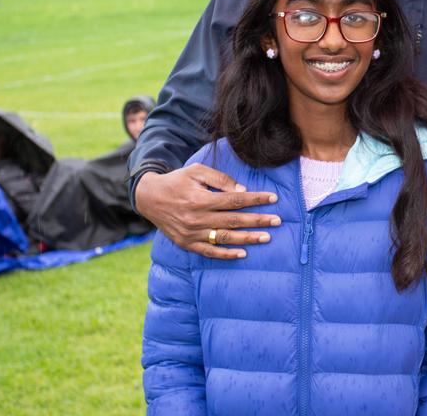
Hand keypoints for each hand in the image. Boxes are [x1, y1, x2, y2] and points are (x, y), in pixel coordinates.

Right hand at [135, 164, 279, 258]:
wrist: (149, 198)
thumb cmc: (177, 181)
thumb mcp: (196, 171)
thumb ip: (220, 179)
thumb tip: (242, 190)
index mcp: (200, 199)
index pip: (234, 200)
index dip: (255, 199)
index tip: (273, 199)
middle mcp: (196, 218)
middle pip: (233, 220)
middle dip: (258, 220)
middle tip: (277, 221)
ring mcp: (191, 233)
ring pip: (224, 238)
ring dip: (247, 238)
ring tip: (266, 237)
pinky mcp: (186, 243)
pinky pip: (209, 252)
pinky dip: (226, 254)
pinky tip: (243, 253)